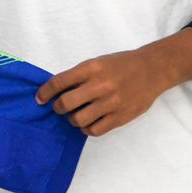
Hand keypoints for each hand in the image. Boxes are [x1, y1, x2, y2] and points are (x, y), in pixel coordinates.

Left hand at [35, 50, 169, 136]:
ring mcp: (111, 103)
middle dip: (57, 107)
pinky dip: (86, 129)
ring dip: (72, 120)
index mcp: (91, 68)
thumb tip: (56, 91)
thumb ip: (79, 76)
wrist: (151, 70)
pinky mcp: (120, 117)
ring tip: (75, 115)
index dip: (45, 92)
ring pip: (78, 120)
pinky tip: (88, 123)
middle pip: (66, 103)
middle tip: (58, 108)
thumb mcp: (97, 62)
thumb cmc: (121, 65)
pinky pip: (95, 130)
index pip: (59, 82)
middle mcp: (100, 85)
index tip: (39, 99)